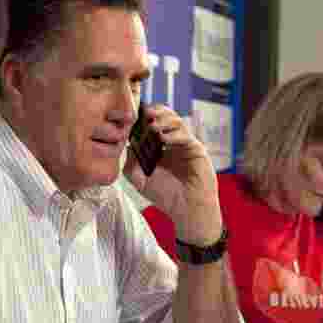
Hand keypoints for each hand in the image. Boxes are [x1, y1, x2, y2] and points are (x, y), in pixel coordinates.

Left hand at [124, 105, 220, 244]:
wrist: (186, 209)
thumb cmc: (165, 196)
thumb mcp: (140, 180)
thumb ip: (131, 164)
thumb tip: (126, 145)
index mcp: (159, 147)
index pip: (152, 124)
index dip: (143, 118)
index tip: (133, 116)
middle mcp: (173, 142)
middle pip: (165, 117)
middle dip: (155, 112)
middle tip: (145, 113)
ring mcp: (185, 144)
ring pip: (176, 122)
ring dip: (163, 121)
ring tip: (152, 126)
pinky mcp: (196, 149)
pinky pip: (185, 136)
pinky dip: (173, 135)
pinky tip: (162, 139)